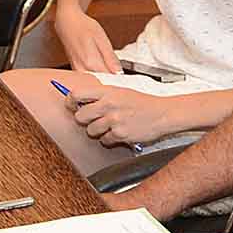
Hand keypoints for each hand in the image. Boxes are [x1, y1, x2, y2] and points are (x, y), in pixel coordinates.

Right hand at [55, 8, 119, 74]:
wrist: (67, 24)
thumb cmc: (83, 27)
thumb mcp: (102, 39)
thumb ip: (110, 58)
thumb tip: (119, 72)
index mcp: (91, 63)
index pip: (110, 79)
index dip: (119, 78)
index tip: (125, 76)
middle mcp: (82, 70)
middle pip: (103, 81)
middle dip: (112, 78)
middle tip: (117, 69)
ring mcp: (77, 72)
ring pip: (96, 80)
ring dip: (105, 77)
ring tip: (107, 64)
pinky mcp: (76, 71)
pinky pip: (90, 78)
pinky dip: (97, 74)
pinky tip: (99, 65)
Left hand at [63, 82, 187, 148]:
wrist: (162, 113)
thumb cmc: (141, 103)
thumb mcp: (120, 91)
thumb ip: (101, 95)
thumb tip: (79, 101)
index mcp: (107, 91)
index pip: (77, 94)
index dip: (70, 102)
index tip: (71, 106)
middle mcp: (108, 105)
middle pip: (80, 117)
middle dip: (84, 121)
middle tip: (94, 119)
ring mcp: (114, 120)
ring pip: (91, 131)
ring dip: (98, 131)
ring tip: (111, 125)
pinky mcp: (120, 134)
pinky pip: (105, 140)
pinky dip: (110, 139)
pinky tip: (120, 132)